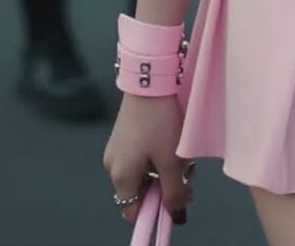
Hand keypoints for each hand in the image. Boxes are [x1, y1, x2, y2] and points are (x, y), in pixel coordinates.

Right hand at [103, 94, 191, 229]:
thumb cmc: (159, 122)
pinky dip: (155, 155)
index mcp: (121, 177)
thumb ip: (173, 191)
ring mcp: (116, 149)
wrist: (149, 80)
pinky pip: (138, 156)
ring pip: (141, 172)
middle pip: (139, 190)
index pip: (132, 210)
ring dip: (161, 168)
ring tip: (177, 151)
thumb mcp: (171, 160)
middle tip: (182, 169)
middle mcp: (112, 165)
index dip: (154, 210)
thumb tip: (176, 214)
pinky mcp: (122, 135)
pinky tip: (169, 139)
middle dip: (162, 185)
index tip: (175, 197)